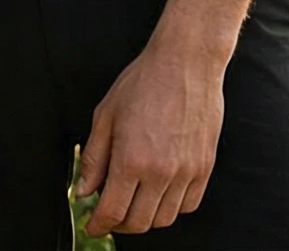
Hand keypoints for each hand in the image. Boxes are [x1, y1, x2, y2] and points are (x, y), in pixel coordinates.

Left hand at [76, 28, 228, 234]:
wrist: (186, 63)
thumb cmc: (142, 83)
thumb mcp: (105, 116)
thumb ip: (93, 159)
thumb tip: (84, 192)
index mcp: (131, 160)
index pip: (112, 212)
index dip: (99, 225)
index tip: (93, 226)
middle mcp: (161, 172)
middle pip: (139, 223)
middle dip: (119, 225)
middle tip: (110, 214)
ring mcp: (187, 172)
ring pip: (164, 219)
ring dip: (145, 218)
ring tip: (134, 201)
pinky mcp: (205, 167)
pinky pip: (188, 205)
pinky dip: (171, 207)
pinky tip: (159, 192)